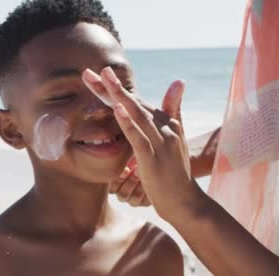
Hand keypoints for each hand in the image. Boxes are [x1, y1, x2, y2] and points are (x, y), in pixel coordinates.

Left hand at [83, 67, 202, 218]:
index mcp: (164, 123)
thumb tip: (179, 81)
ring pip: (136, 114)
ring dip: (119, 96)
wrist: (185, 201)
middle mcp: (164, 128)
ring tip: (104, 79)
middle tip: (93, 70)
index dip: (116, 88)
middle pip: (134, 103)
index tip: (98, 74)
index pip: (136, 101)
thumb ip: (174, 110)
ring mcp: (160, 142)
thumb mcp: (175, 139)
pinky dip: (127, 122)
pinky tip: (117, 109)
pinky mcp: (153, 158)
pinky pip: (138, 138)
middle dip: (112, 86)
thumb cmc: (175, 172)